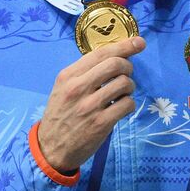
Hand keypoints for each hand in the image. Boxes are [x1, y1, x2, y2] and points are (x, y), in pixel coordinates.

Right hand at [36, 36, 145, 172]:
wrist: (51, 148)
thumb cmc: (60, 115)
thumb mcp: (63, 89)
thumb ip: (84, 73)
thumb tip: (115, 57)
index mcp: (68, 76)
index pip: (101, 53)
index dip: (124, 45)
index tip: (138, 42)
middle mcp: (78, 88)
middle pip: (115, 64)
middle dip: (128, 66)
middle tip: (127, 74)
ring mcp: (90, 106)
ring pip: (124, 83)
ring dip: (130, 87)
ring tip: (123, 93)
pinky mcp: (101, 123)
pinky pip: (127, 104)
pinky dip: (129, 104)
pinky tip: (121, 107)